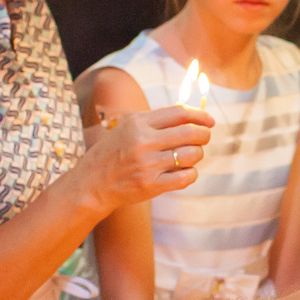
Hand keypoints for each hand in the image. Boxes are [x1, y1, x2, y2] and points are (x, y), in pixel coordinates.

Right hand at [77, 103, 215, 212]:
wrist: (90, 185)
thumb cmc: (110, 154)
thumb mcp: (125, 128)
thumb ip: (152, 121)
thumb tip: (187, 114)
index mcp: (138, 124)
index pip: (179, 113)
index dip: (200, 115)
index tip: (209, 120)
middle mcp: (144, 142)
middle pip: (191, 133)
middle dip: (204, 135)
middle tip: (204, 138)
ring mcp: (148, 165)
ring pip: (192, 155)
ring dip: (197, 154)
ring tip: (191, 156)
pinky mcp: (152, 185)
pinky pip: (186, 177)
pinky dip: (191, 173)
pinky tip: (185, 172)